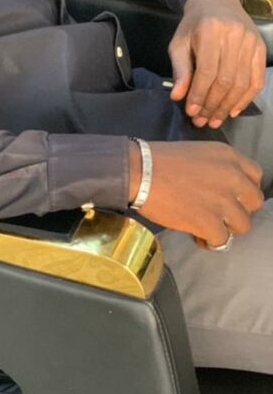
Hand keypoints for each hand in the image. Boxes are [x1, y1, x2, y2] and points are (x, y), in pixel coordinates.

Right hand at [128, 140, 263, 245]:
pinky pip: (222, 240)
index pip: (255, 175)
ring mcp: (223, 201)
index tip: (231, 194)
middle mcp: (232, 177)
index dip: (243, 188)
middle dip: (238, 208)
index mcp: (228, 156)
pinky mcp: (210, 223)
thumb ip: (216, 167)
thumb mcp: (197, 152)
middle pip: (254, 201)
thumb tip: (221, 187)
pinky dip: (209, 241)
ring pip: (243, 225)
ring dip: (226, 227)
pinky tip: (196, 235)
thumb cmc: (159, 159)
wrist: (138, 172)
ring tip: (206, 225)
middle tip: (218, 211)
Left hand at [168, 0, 265, 128]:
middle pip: (226, 80)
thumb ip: (180, 70)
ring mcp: (251, 42)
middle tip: (202, 121)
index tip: (192, 112)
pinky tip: (233, 110)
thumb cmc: (193, 25)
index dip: (200, 94)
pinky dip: (246, 98)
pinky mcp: (261, 48)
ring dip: (228, 106)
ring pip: (242, 82)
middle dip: (213, 104)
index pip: (207, 71)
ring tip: (215, 120)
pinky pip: (257, 79)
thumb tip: (178, 97)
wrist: (216, 2)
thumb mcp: (179, 43)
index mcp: (211, 31)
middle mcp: (235, 36)